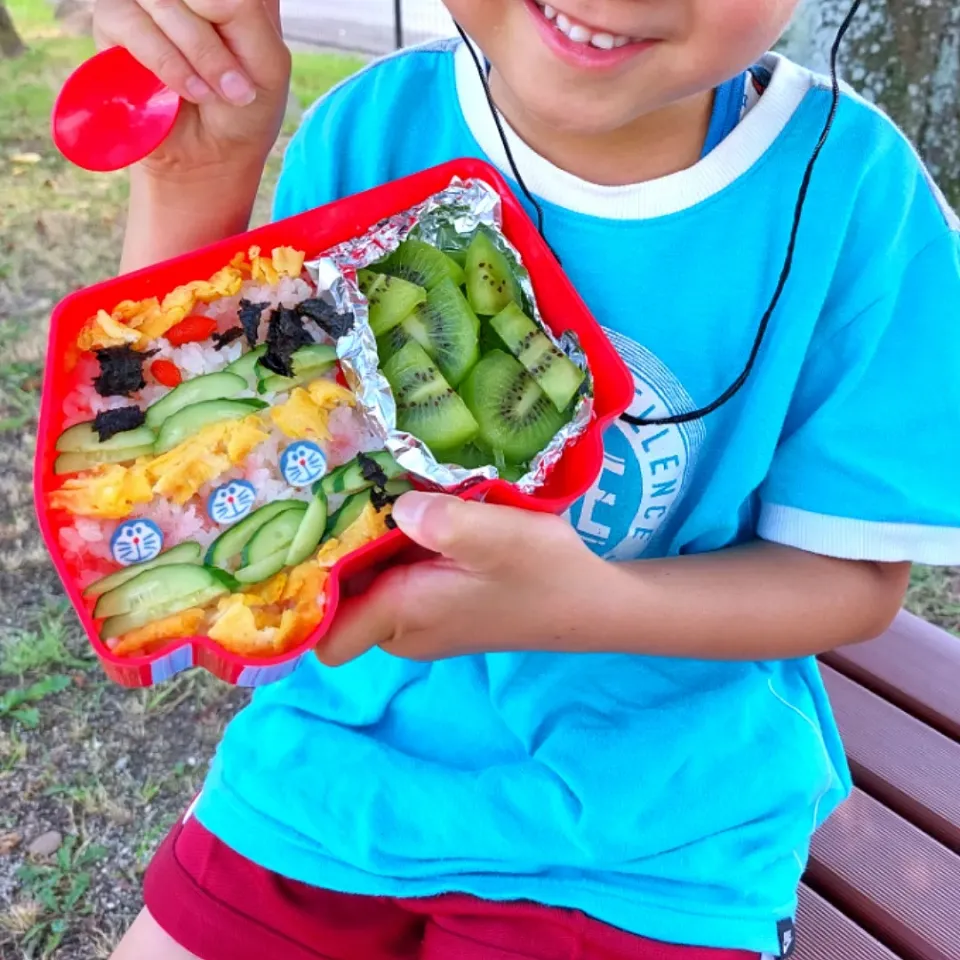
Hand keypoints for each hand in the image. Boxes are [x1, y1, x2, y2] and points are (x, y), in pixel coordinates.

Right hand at [92, 0, 290, 179]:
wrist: (210, 153)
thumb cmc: (243, 106)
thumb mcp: (268, 61)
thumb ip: (246, 9)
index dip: (238, 14)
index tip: (251, 59)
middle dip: (216, 44)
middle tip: (234, 87)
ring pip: (167, 2)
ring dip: (198, 56)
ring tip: (211, 94)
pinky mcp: (114, 15)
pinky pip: (134, 23)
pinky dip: (168, 64)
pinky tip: (188, 91)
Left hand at [316, 493, 602, 666]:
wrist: (591, 603)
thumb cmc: (544, 574)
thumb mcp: (500, 538)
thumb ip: (445, 522)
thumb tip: (397, 505)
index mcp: (402, 615)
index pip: (325, 634)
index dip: (303, 595)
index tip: (301, 538)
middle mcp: (402, 627)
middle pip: (338, 599)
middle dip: (331, 552)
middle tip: (331, 491)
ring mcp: (419, 619)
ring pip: (367, 583)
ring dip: (363, 543)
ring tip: (367, 488)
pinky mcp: (438, 605)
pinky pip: (394, 577)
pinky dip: (392, 547)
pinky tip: (408, 508)